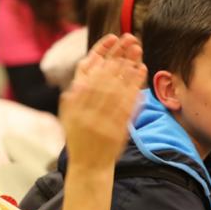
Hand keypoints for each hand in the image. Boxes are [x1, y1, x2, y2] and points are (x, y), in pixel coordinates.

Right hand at [60, 33, 146, 173]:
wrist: (89, 166)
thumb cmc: (79, 139)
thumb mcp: (68, 119)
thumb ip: (73, 100)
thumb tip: (79, 82)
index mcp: (74, 109)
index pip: (90, 78)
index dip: (102, 58)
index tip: (112, 44)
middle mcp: (88, 115)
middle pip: (107, 80)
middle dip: (119, 59)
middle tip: (129, 43)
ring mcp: (103, 123)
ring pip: (119, 90)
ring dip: (129, 70)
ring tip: (138, 53)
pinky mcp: (118, 130)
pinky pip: (129, 105)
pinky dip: (136, 88)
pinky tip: (142, 73)